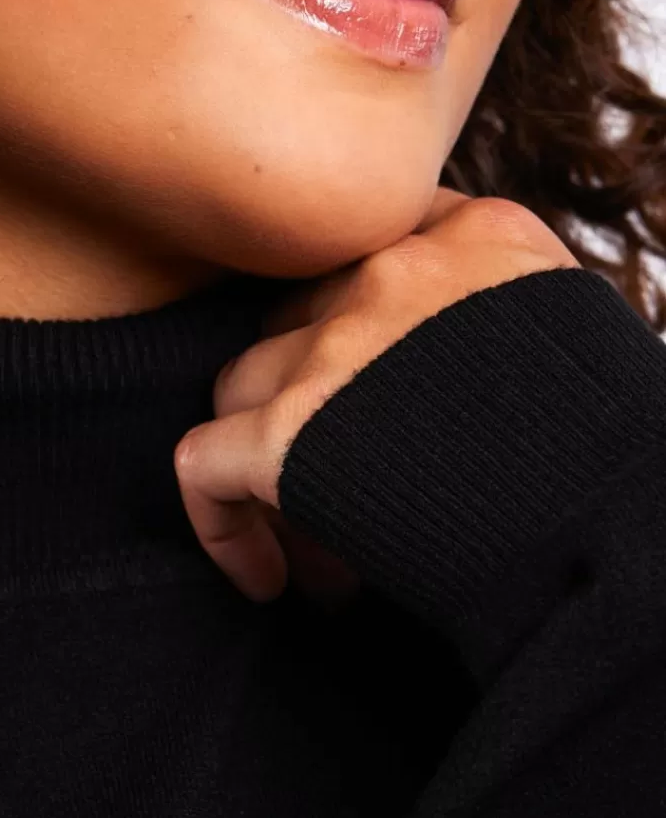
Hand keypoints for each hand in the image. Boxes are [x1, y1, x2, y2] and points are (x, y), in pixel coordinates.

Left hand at [174, 190, 580, 604]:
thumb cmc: (615, 462)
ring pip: (242, 385)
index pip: (372, 246)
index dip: (356, 325)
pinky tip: (270, 581)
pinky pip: (201, 464)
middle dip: (315, 406)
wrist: (616, 535)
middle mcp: (396, 271)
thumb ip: (496, 314)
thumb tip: (421, 375)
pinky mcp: (287, 429)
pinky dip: (222, 526)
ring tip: (327, 550)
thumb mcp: (573, 340)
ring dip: (271, 466)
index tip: (371, 397)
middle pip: (300, 317)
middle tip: (349, 484)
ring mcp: (335, 345)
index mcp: (478, 237)